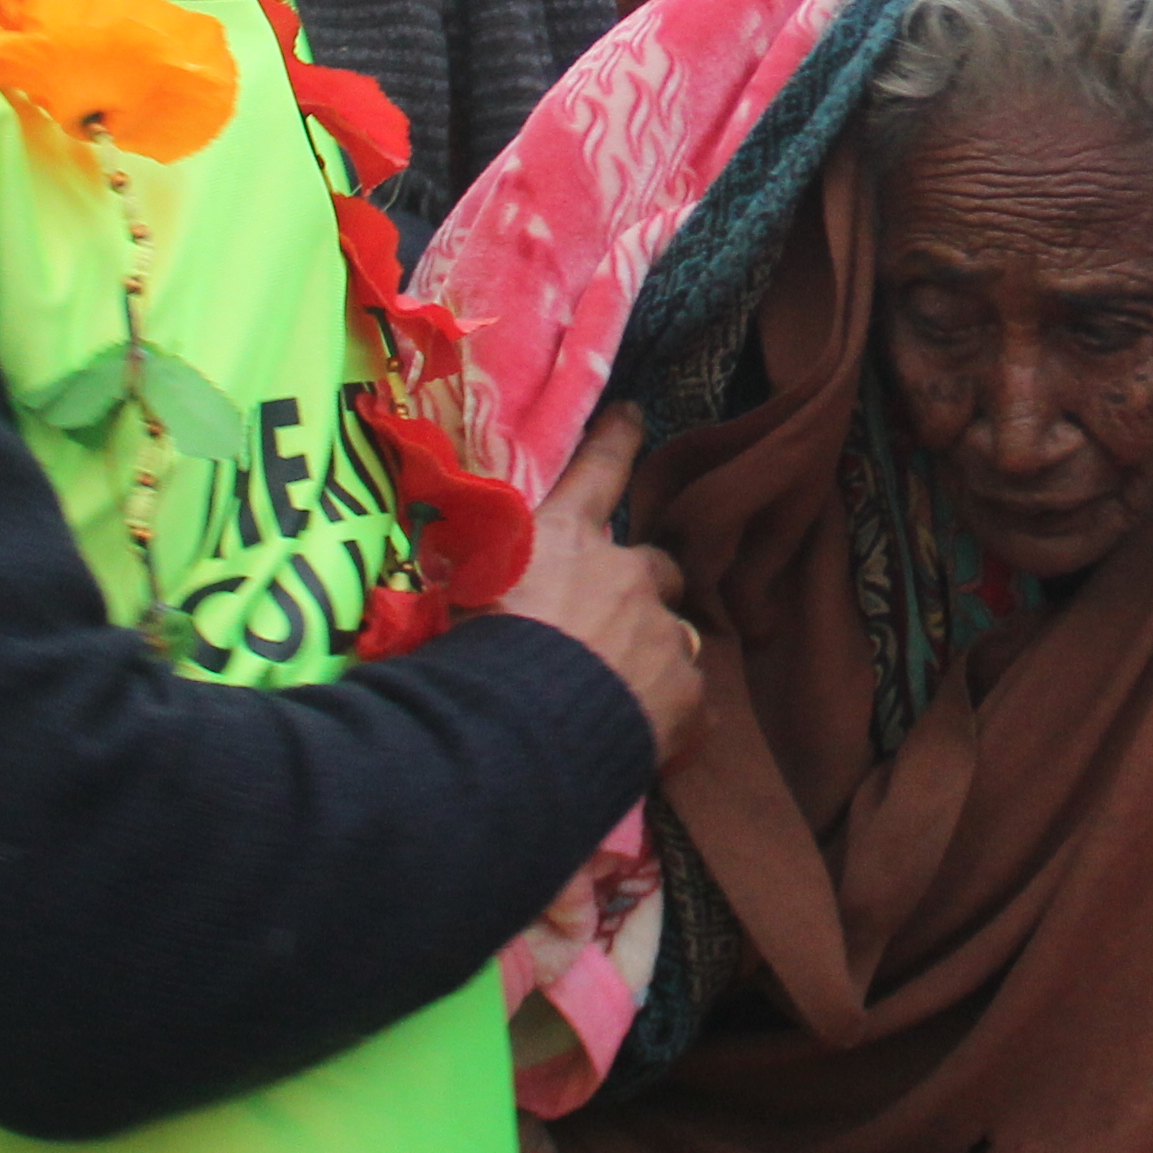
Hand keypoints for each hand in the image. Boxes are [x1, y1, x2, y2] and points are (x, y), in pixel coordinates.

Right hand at [497, 409, 700, 751]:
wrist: (512, 734)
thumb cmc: (470, 657)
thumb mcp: (462, 598)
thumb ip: (487, 579)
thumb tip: (473, 580)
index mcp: (566, 542)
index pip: (597, 472)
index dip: (615, 440)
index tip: (633, 414)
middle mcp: (627, 575)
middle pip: (658, 567)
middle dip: (645, 589)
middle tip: (616, 623)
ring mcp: (665, 635)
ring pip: (676, 637)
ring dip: (654, 657)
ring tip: (618, 696)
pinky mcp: (688, 696)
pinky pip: (690, 703)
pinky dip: (669, 717)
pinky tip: (639, 739)